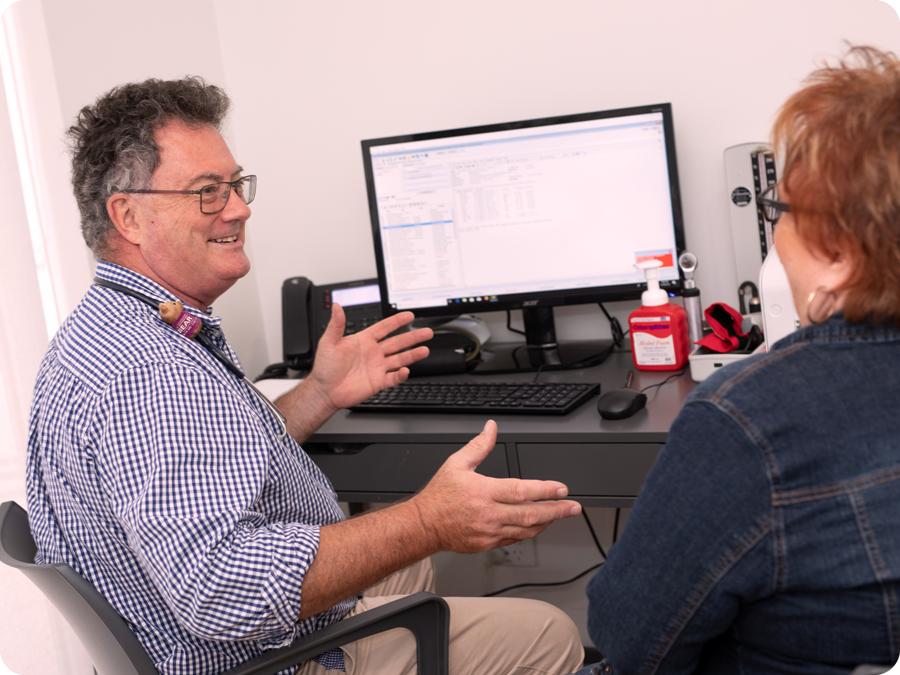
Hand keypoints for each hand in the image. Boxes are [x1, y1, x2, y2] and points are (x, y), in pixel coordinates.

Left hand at [306, 304, 432, 412]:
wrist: (324, 391)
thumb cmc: (325, 368)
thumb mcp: (328, 342)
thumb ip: (336, 325)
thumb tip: (337, 307)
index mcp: (363, 341)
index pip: (384, 328)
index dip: (397, 321)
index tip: (409, 315)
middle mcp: (373, 353)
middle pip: (398, 343)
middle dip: (413, 337)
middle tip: (426, 332)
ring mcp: (377, 368)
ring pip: (400, 359)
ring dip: (412, 355)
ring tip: (425, 350)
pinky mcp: (377, 382)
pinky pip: (393, 378)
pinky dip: (401, 375)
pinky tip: (406, 371)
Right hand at [410, 420, 581, 552]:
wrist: (424, 525)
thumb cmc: (439, 496)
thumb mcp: (457, 463)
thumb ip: (479, 446)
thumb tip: (491, 428)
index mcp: (484, 492)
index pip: (522, 491)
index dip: (545, 490)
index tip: (561, 488)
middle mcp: (489, 514)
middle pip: (531, 514)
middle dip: (557, 510)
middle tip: (573, 507)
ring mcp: (490, 531)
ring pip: (527, 529)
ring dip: (548, 522)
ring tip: (561, 514)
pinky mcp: (488, 543)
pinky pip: (516, 539)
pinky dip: (531, 532)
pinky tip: (539, 525)